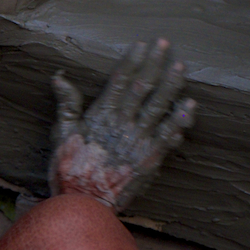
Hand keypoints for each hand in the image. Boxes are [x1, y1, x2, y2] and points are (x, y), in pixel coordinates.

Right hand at [48, 39, 196, 211]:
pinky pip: (168, 135)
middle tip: (165, 44)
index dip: (132, 61)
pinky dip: (180, 119)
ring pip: (158, 106)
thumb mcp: (62, 134)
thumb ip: (67, 105)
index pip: (119, 81)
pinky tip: (190, 105)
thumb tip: (59, 77)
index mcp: (100, 115)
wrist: (83, 204)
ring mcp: (137, 140)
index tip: (141, 44)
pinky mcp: (149, 159)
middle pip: (141, 87)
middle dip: (154, 64)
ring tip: (181, 67)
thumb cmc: (69, 171)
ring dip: (171, 85)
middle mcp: (121, 123)